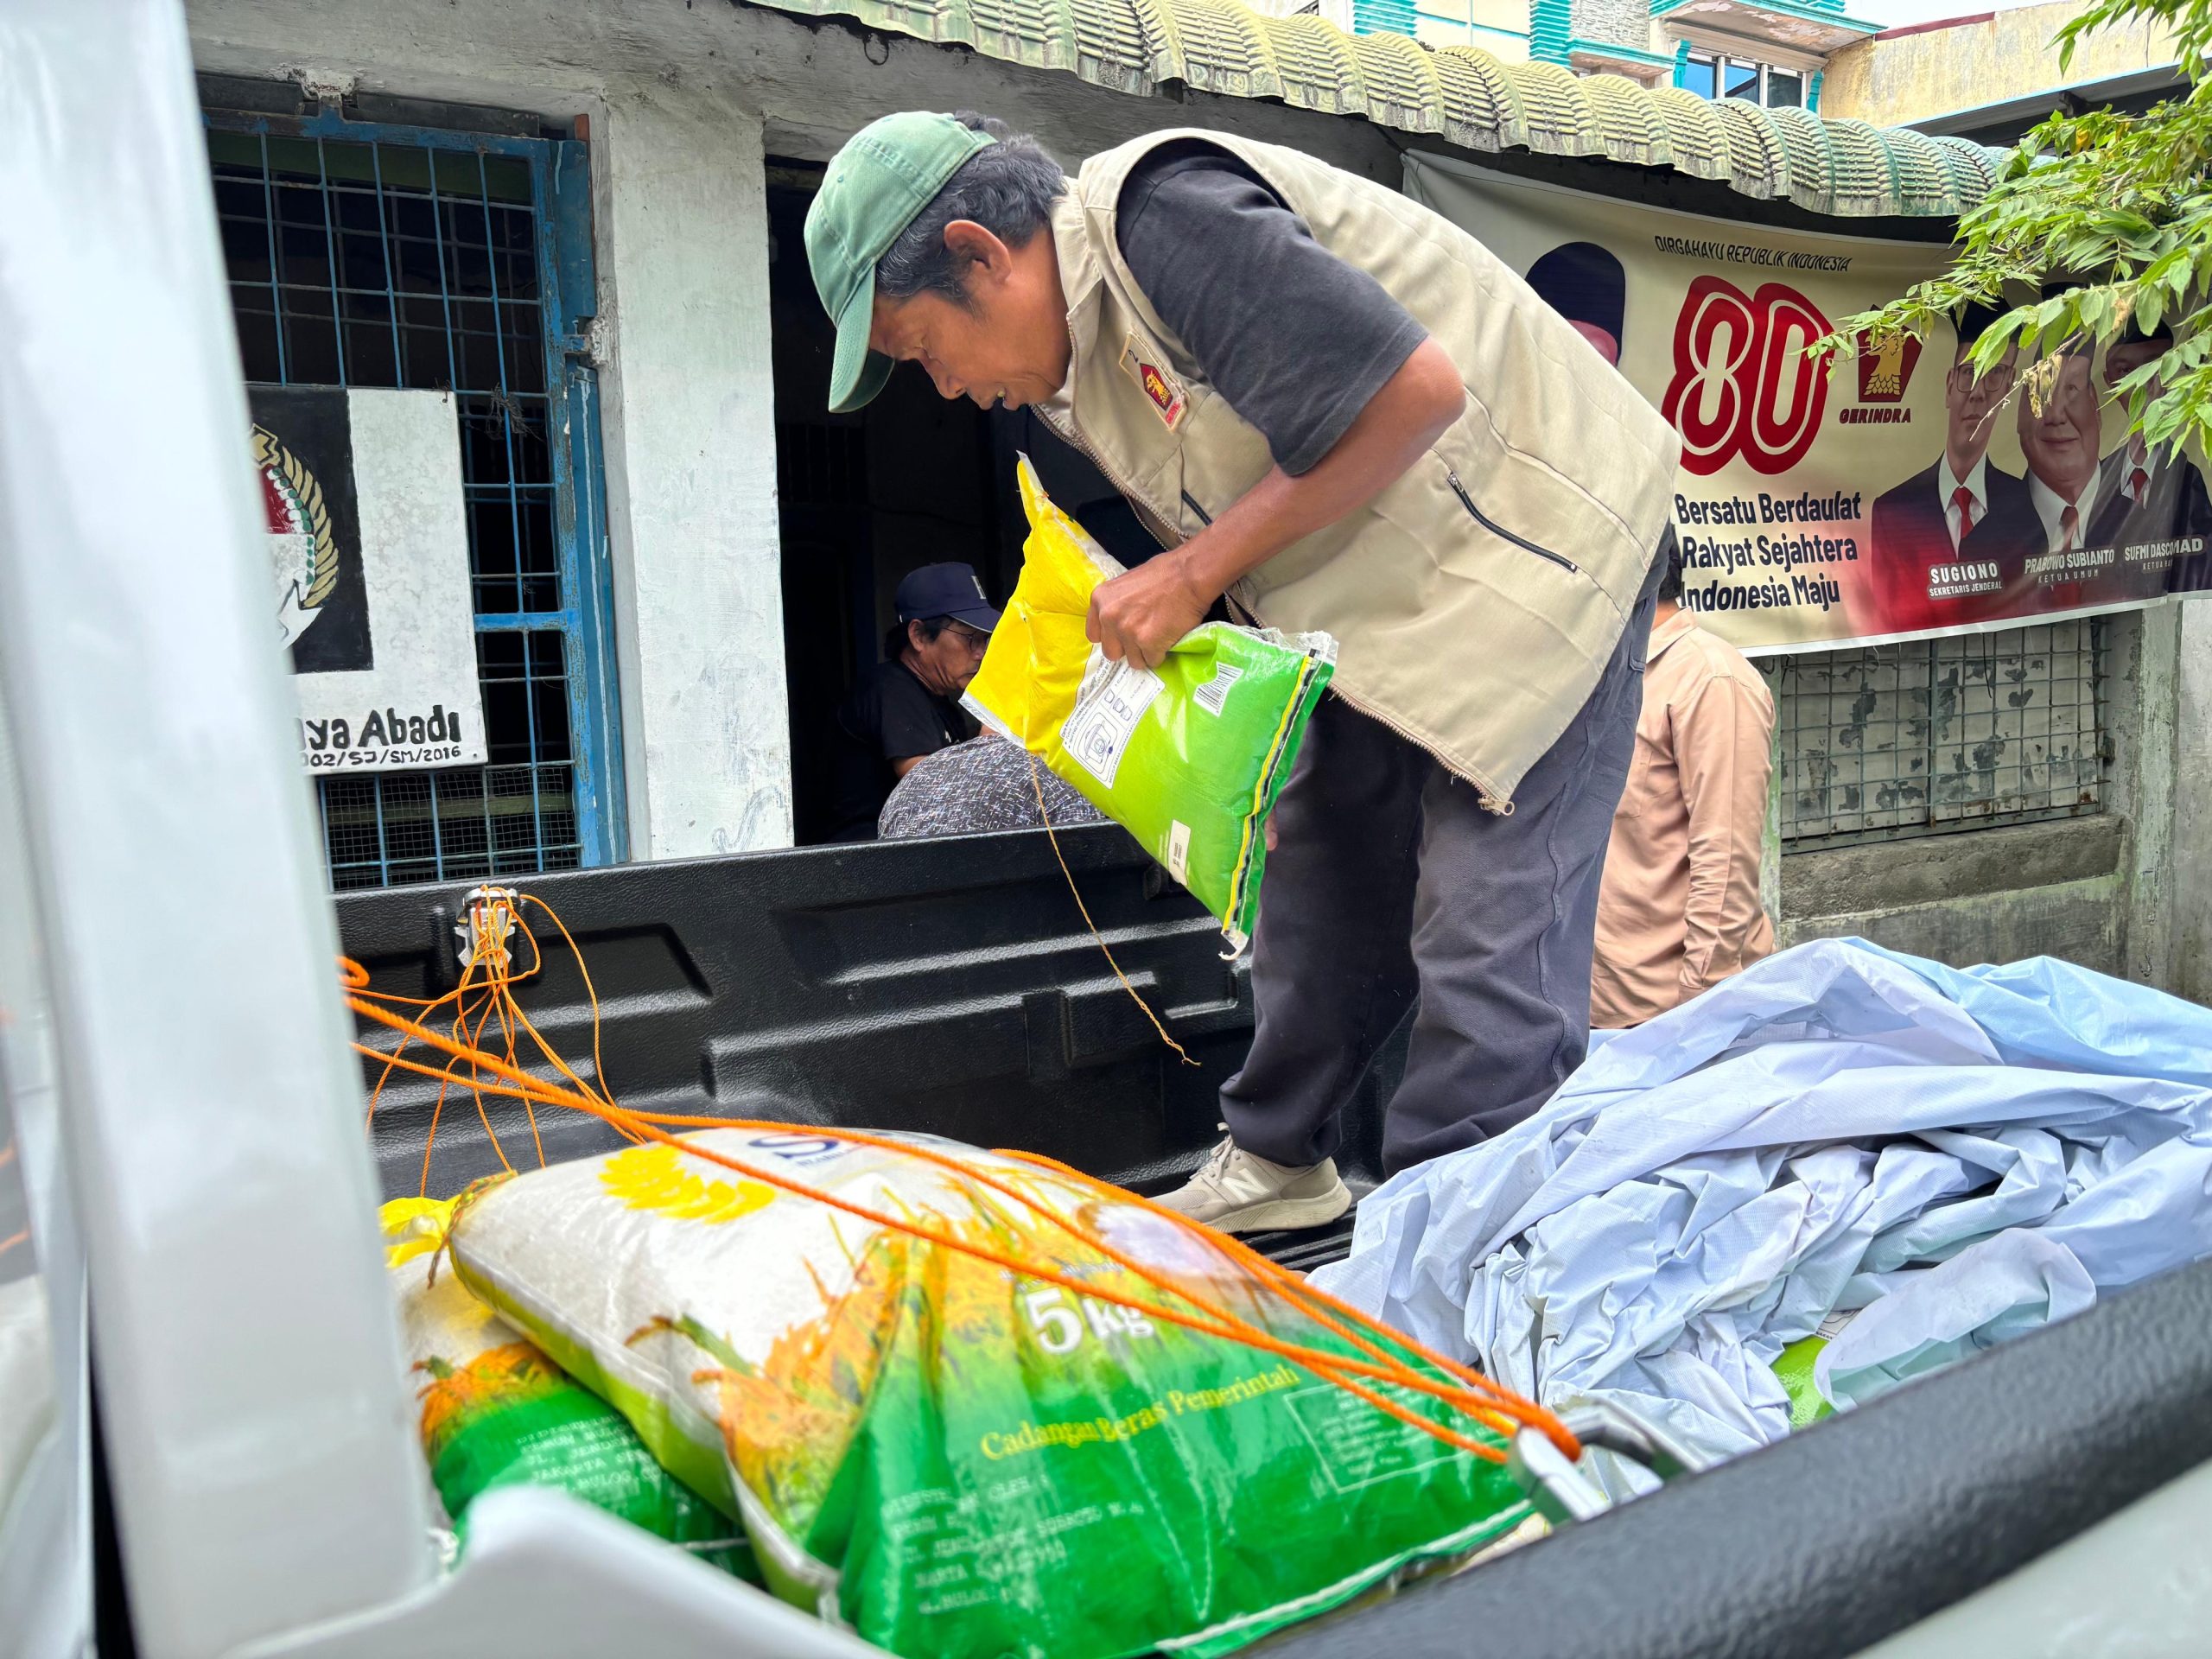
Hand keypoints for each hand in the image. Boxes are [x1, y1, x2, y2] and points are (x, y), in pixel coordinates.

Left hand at [1087, 550, 1211, 670]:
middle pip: (1111, 652)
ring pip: (1133, 660)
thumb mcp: (1127, 584)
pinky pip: (1152, 660)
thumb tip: (1118, 624)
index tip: (1121, 636)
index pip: (1094, 635)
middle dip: (1127, 649)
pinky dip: (1161, 654)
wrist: (1189, 575)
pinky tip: (1168, 637)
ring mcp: (1127, 631)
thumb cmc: (1163, 573)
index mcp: (1100, 600)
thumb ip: (1117, 605)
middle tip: (1143, 637)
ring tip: (1159, 636)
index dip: (1111, 637)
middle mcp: (1109, 617)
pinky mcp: (1147, 643)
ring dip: (1146, 653)